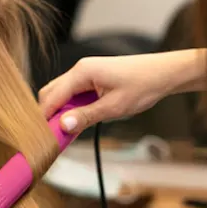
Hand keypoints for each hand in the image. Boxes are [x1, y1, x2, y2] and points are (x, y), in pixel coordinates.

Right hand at [38, 50, 206, 132]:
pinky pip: (73, 94)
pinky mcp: (92, 78)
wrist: (164, 73)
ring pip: (61, 94)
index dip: (45, 118)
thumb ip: (86, 116)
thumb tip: (63, 126)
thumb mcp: (114, 107)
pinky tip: (77, 122)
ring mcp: (85, 73)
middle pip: (51, 93)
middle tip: (53, 137)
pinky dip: (71, 108)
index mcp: (81, 72)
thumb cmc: (142, 86)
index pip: (52, 97)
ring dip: (60, 112)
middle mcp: (79, 70)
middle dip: (49, 114)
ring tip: (64, 134)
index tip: (42, 137)